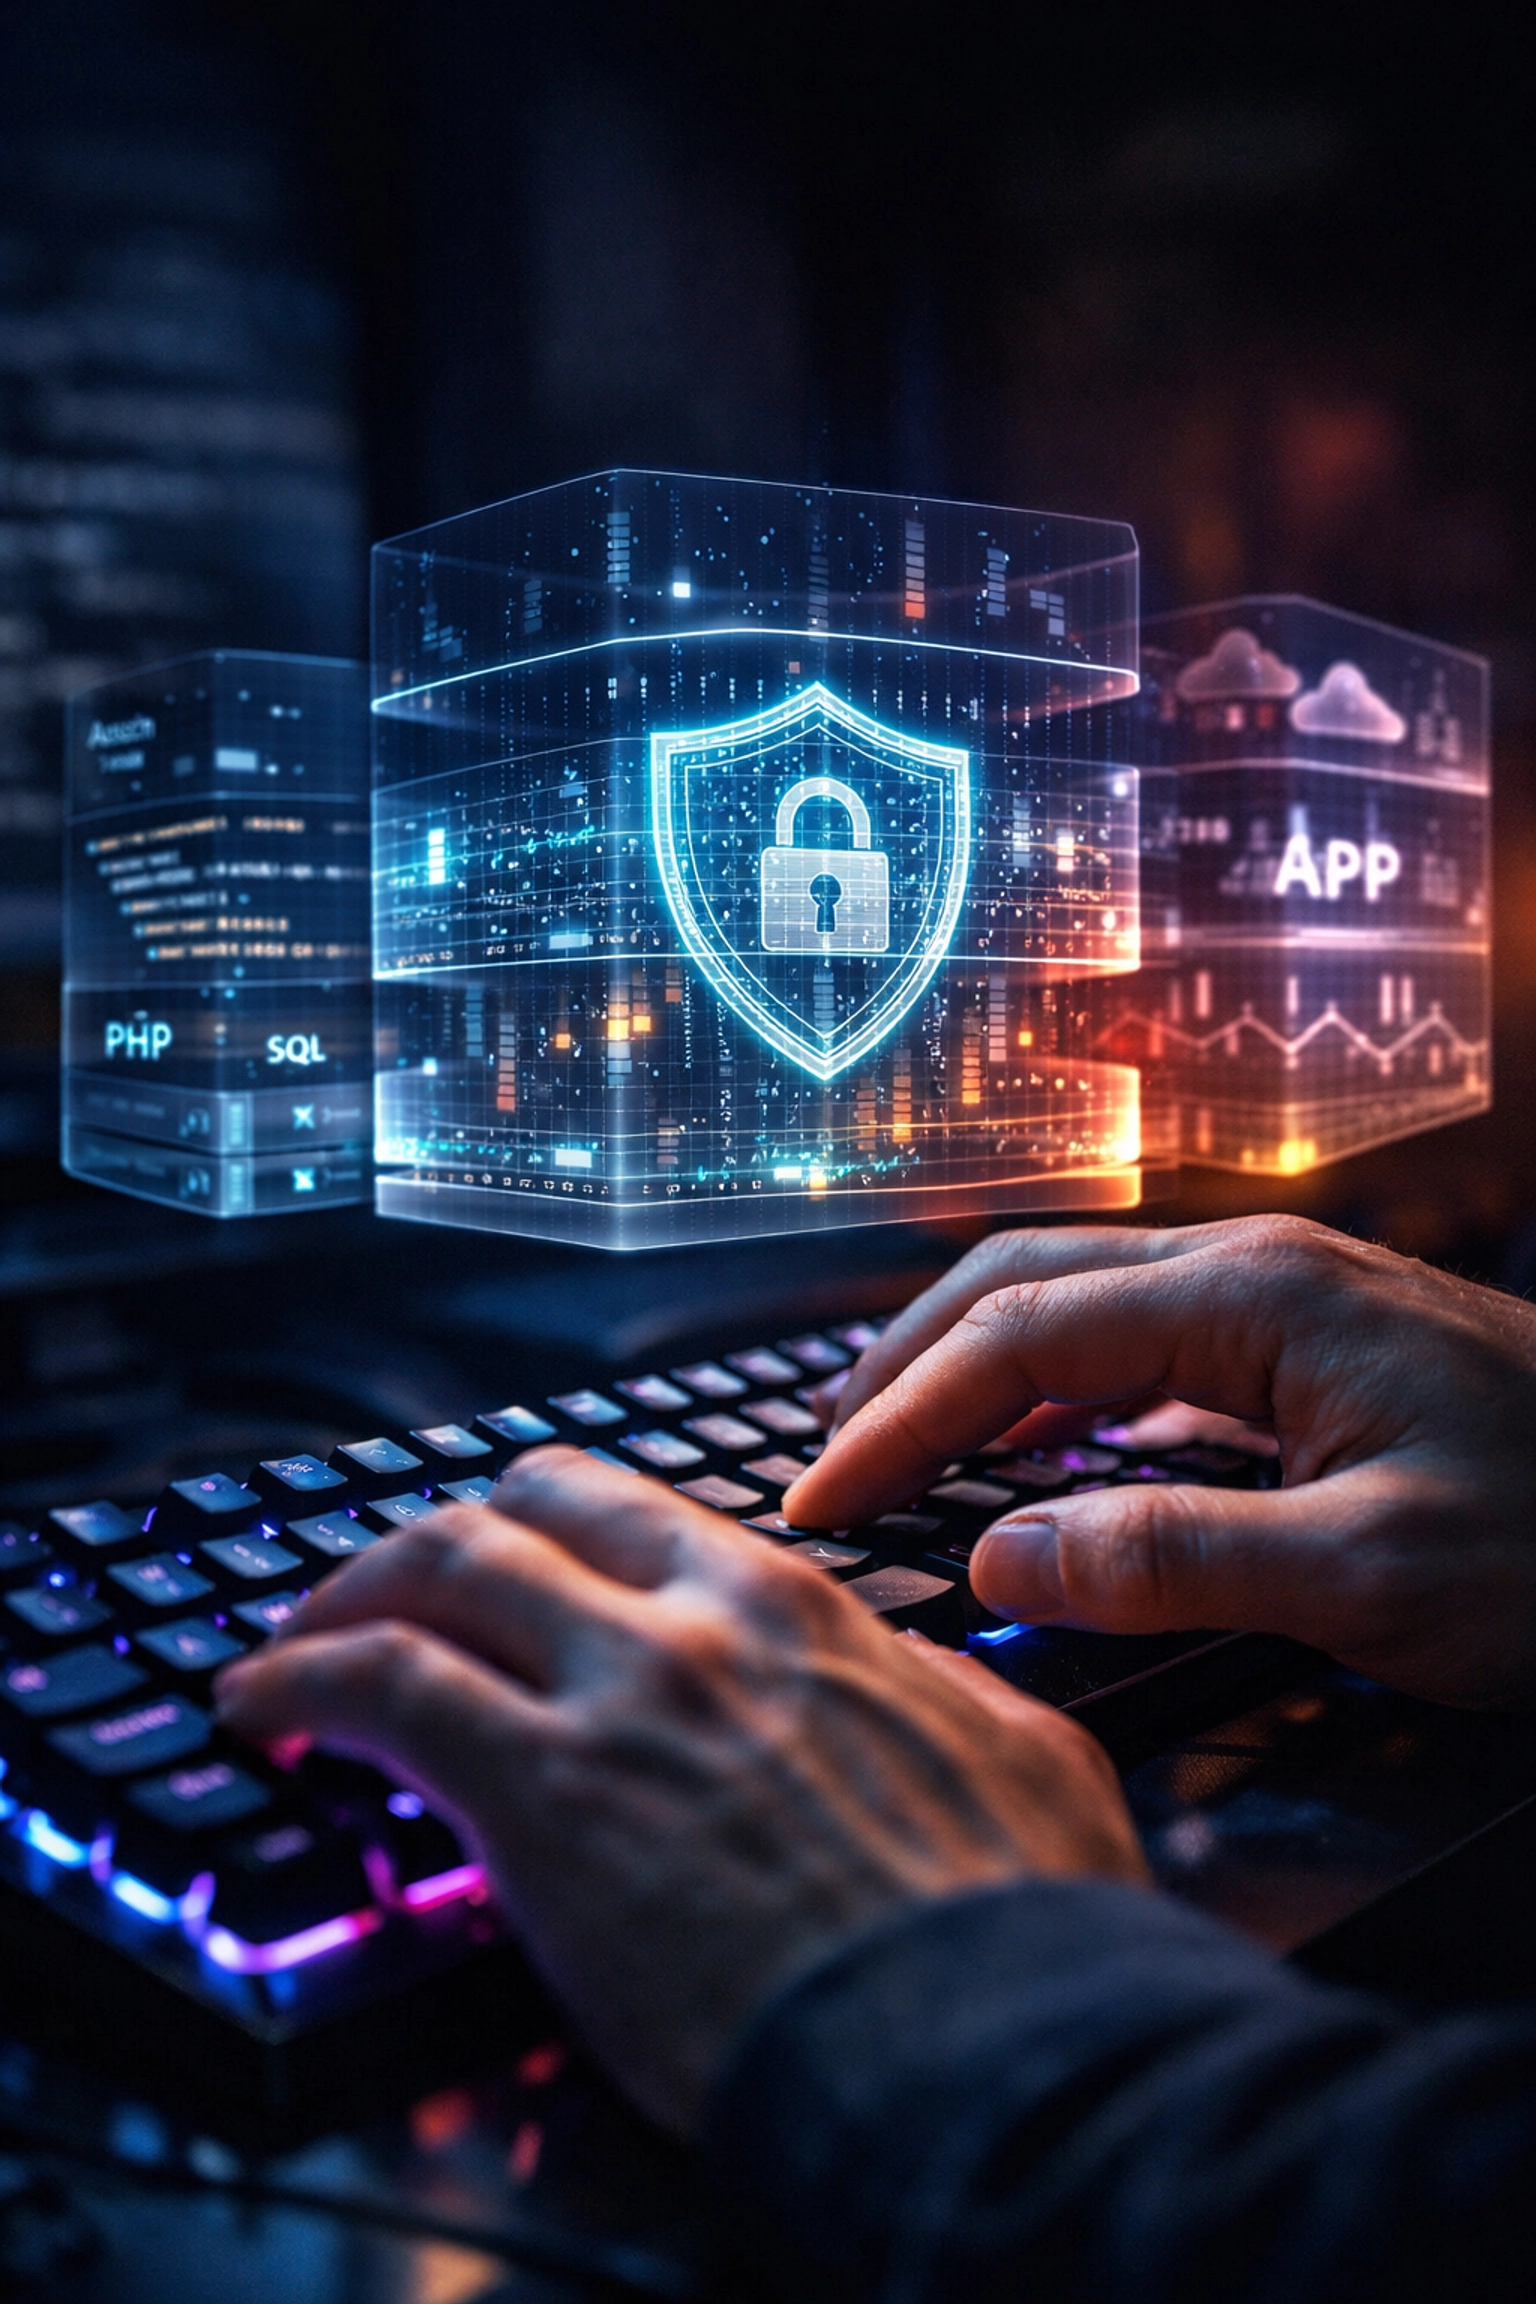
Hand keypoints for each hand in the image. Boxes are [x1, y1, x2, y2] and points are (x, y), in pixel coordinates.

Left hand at [215, 1451, 1145, 2133]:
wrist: (992, 2046)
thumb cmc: (1018, 1933)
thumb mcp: (1022, 1761)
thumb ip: (941, 1698)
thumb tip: (918, 1683)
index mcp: (801, 1613)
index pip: (634, 1512)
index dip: (547, 1531)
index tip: (508, 1563)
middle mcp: (700, 1620)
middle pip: (523, 1509)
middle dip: (439, 1538)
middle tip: (388, 1588)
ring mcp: (620, 1694)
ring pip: (438, 1568)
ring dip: (346, 1593)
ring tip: (295, 1640)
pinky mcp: (545, 1794)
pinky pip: (382, 1688)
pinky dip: (299, 1679)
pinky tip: (262, 1707)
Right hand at [784, 1215, 1535, 1709]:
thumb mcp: (1372, 1573)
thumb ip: (1174, 1560)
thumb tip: (1000, 1555)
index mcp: (1254, 1294)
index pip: (1020, 1337)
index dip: (902, 1420)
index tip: (822, 1498)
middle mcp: (1256, 1267)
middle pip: (1027, 1280)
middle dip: (909, 1362)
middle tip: (824, 1454)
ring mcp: (1283, 1295)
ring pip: (1077, 1297)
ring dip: (970, 1361)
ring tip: (890, 1433)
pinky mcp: (1307, 1342)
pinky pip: (1138, 1336)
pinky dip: (1049, 1383)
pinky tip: (1029, 1442)